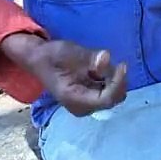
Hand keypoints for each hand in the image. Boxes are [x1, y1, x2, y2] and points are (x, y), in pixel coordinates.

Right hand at [0, 34, 127, 115]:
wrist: (38, 59)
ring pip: (113, 95)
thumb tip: (106, 57)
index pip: (106, 99)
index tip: (122, 65)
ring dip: (113, 79)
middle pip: (113, 99)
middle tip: (111, 63)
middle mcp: (81, 107)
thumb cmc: (52, 56)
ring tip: (99, 65)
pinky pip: (108, 91)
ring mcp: (86, 104)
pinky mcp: (89, 98)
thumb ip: (90, 57)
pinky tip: (98, 69)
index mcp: (74, 99)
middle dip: (116, 80)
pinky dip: (109, 79)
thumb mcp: (71, 52)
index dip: (118, 83)